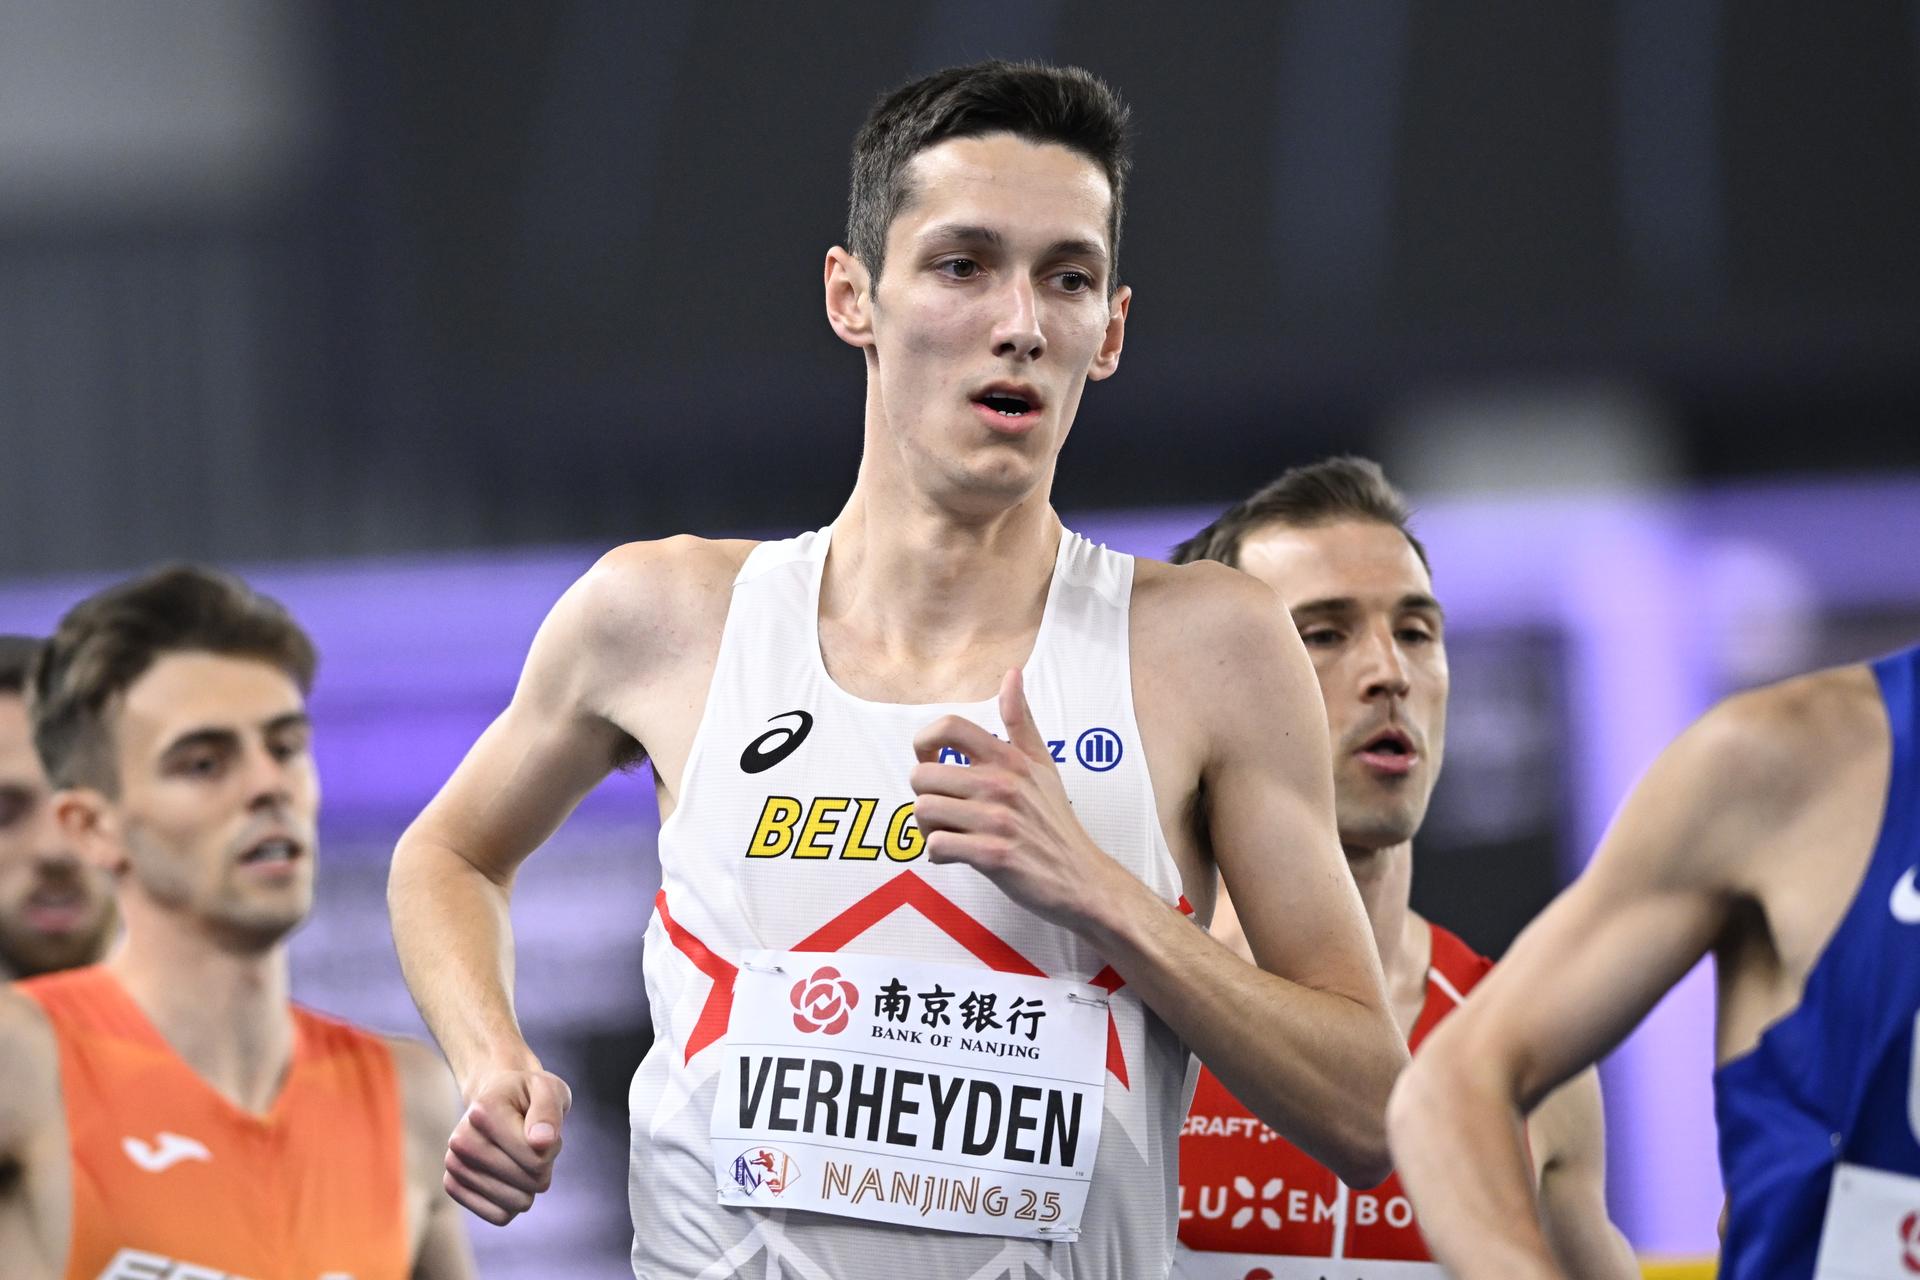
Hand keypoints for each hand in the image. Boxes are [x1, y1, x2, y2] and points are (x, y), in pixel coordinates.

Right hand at [443, 1065, 571, 1225]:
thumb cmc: (528, 1094)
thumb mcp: (549, 1090)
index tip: (544, 1128)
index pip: (536, 1159)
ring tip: (520, 1155)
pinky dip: (513, 1202)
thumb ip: (549, 1113)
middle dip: (543, 1165)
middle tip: (532, 1141)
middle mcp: (461, 1141)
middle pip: (529, 1182)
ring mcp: (454, 1165)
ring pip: (516, 1204)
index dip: (553, 1147)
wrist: (497, 1098)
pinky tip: (508, 1177)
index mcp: (483, 1112)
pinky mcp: (453, 1186)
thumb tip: (542, 1142)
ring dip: (529, 1183)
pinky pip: (499, 1216)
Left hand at [911, 668, 1121, 927]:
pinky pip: (936, 846)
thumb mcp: (1043, 765)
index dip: (924, 742)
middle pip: (922, 775)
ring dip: (927, 827)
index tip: (932, 762)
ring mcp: (998, 820)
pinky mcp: (993, 856)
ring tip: (948, 833)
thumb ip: (1021, 721)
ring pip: (923, 811)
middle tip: (943, 810)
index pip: (949, 727)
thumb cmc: (1056, 822)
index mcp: (1010, 759)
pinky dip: (937, 854)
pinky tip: (955, 854)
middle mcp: (1002, 784)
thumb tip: (1012, 673)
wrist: (1082, 879)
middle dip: (924, 796)